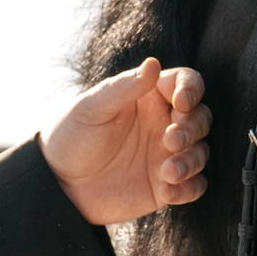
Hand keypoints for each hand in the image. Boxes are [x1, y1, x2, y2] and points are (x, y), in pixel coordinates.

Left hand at [40, 58, 213, 224]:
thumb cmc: (70, 136)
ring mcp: (165, 155)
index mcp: (149, 97)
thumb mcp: (91, 108)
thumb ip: (123, 88)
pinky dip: (188, 189)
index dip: (192, 89)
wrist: (56, 183)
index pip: (186, 83)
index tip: (182, 102)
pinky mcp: (164, 185)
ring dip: (192, 161)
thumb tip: (154, 64)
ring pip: (200, 152)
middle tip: (170, 140)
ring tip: (167, 172)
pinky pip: (193, 186)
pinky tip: (168, 191)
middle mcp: (163, 123)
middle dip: (193, 128)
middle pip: (200, 118)